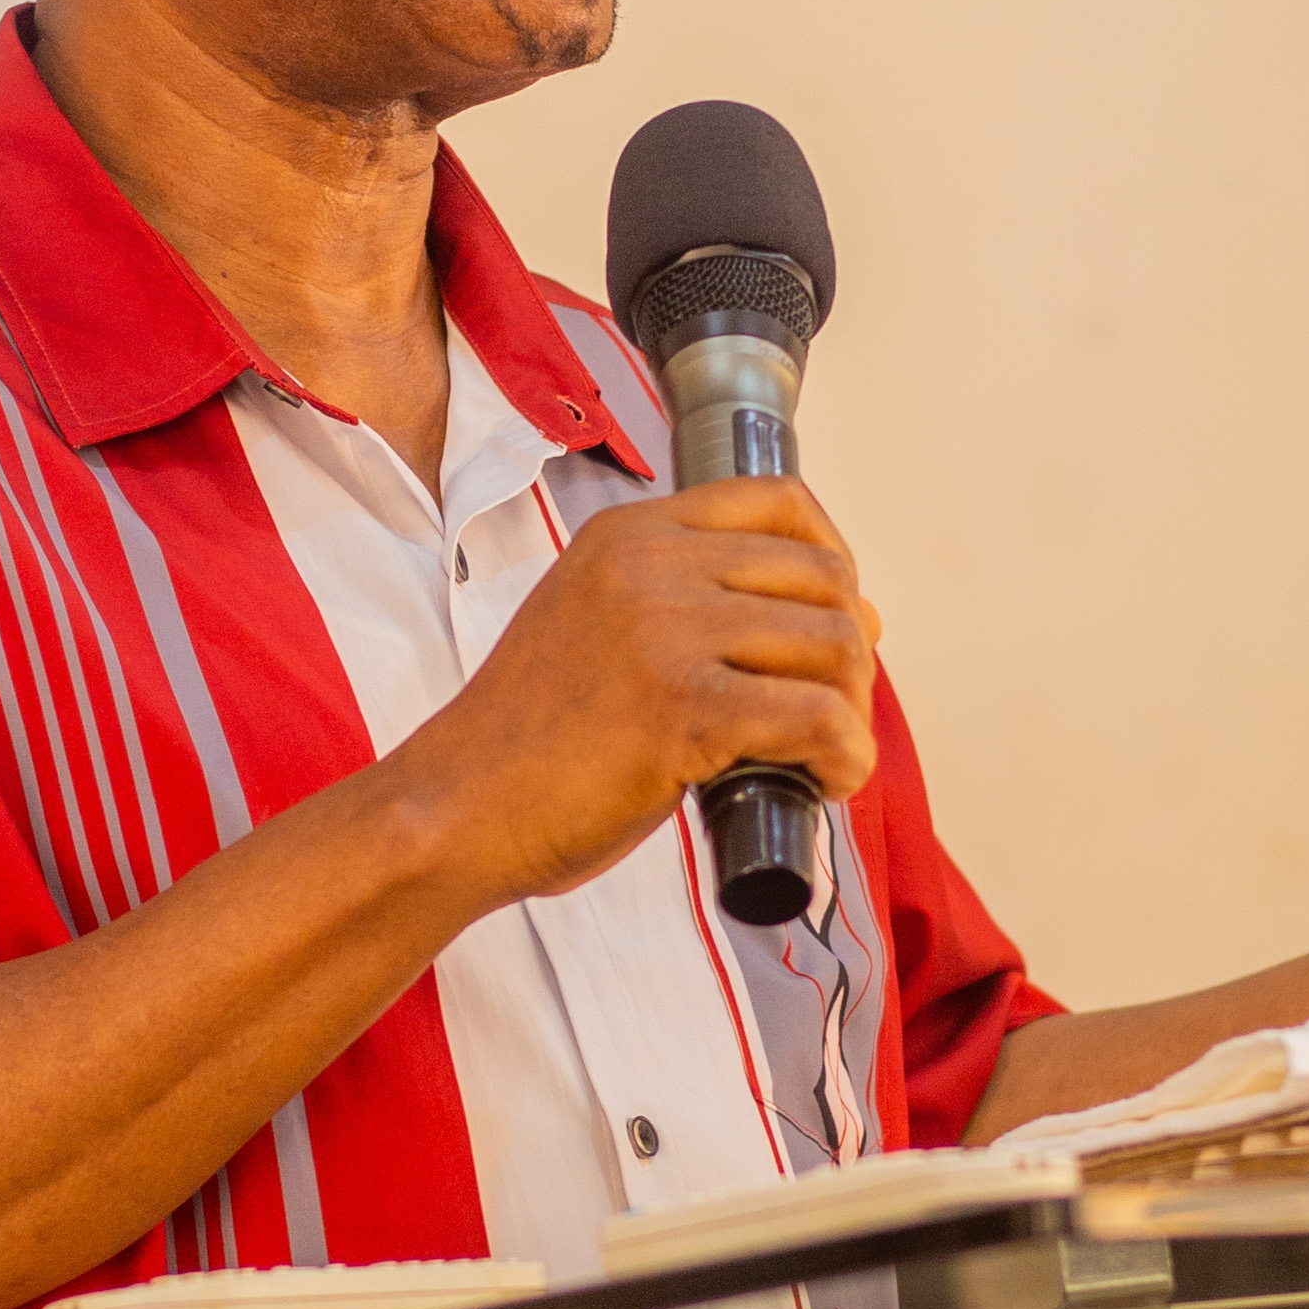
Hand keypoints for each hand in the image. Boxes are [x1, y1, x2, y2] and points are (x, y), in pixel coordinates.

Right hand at [407, 478, 882, 909]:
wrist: (456, 808)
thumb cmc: (530, 742)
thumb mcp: (598, 626)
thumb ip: (690, 604)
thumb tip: (851, 615)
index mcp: (627, 534)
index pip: (780, 500)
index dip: (833, 560)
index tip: (832, 624)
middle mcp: (648, 564)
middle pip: (821, 576)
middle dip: (852, 651)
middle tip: (834, 713)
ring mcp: (664, 631)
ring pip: (832, 643)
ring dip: (852, 710)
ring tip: (829, 755)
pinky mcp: (682, 707)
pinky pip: (815, 717)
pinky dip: (844, 756)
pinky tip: (828, 782)